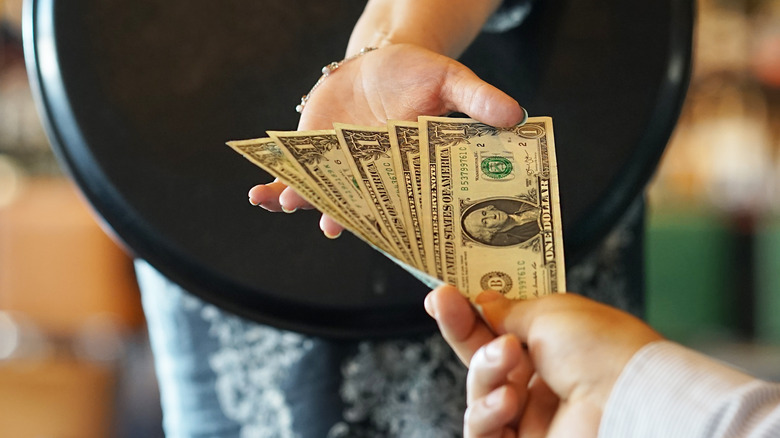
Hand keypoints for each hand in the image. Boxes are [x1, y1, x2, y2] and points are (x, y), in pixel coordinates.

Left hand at [247, 43, 524, 236]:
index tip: (386, 233)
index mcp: (409, 169)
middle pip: (358, 203)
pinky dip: (274, 184)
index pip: (404, 202)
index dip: (394, 220)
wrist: (382, 62)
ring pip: (322, 194)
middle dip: (343, 215)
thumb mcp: (452, 81)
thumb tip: (518, 115)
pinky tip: (258, 194)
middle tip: (332, 225)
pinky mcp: (313, 154)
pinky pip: (293, 175)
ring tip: (288, 201)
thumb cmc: (421, 74)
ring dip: (303, 201)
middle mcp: (373, 177)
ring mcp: (340, 168)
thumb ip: (478, 100)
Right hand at [424, 285, 662, 437]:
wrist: (628, 402)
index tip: (443, 295)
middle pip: (482, 358)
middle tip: (442, 302)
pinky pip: (482, 432)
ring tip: (507, 358)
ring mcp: (531, 417)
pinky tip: (508, 400)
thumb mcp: (551, 313)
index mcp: (554, 347)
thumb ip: (508, 310)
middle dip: (460, 330)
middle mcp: (541, 381)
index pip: (500, 328)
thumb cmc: (603, 351)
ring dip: (484, 371)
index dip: (470, 313)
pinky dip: (487, 412)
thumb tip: (483, 301)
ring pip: (478, 392)